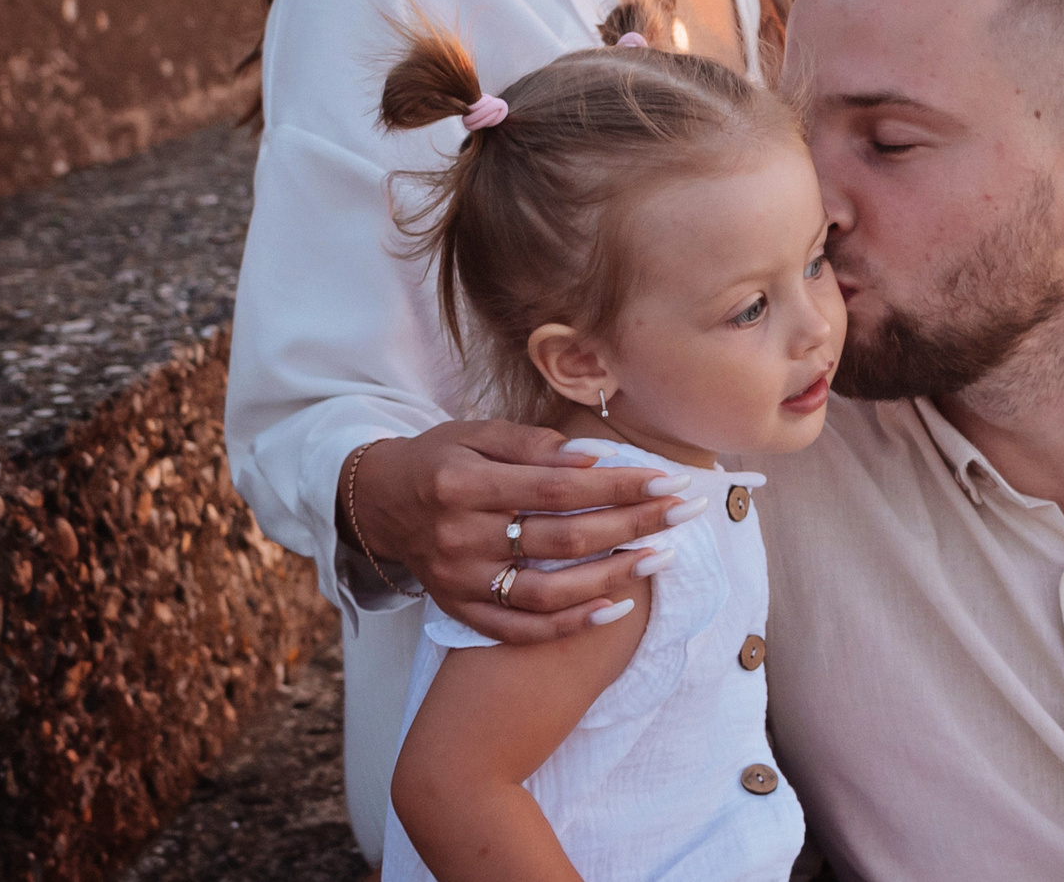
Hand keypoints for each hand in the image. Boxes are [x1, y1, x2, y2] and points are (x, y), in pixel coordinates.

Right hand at [343, 421, 692, 644]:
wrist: (379, 504)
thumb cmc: (440, 460)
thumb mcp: (476, 434)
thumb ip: (531, 444)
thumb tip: (593, 458)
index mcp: (463, 484)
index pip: (557, 489)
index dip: (617, 486)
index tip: (667, 481)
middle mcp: (460, 538)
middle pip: (561, 539)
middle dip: (632, 525)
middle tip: (684, 513)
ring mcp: (460, 581)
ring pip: (547, 591)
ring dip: (612, 576)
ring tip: (661, 557)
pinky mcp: (460, 611)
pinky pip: (520, 629)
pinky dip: (571, 625)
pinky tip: (617, 609)